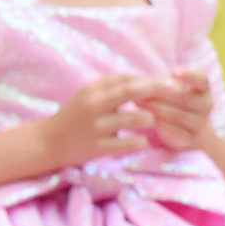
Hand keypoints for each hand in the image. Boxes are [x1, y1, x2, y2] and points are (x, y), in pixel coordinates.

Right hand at [37, 74, 157, 168]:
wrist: (47, 142)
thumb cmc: (74, 116)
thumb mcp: (88, 95)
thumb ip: (112, 87)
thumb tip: (142, 79)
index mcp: (93, 90)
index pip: (126, 78)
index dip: (148, 80)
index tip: (168, 82)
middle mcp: (94, 105)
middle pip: (131, 91)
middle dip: (156, 89)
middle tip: (177, 89)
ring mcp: (96, 127)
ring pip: (133, 118)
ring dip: (148, 119)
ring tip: (150, 122)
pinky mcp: (97, 147)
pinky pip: (127, 143)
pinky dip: (140, 141)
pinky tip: (143, 141)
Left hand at [138, 71, 218, 151]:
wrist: (184, 128)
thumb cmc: (171, 100)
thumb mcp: (169, 87)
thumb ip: (161, 83)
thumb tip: (145, 82)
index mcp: (203, 89)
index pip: (201, 79)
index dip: (189, 75)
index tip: (173, 71)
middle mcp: (206, 105)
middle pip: (187, 98)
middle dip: (162, 95)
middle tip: (141, 92)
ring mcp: (201, 123)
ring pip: (180, 115)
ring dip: (157, 109)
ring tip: (139, 103)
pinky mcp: (191, 139)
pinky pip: (176, 132)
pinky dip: (161, 125)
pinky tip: (148, 120)